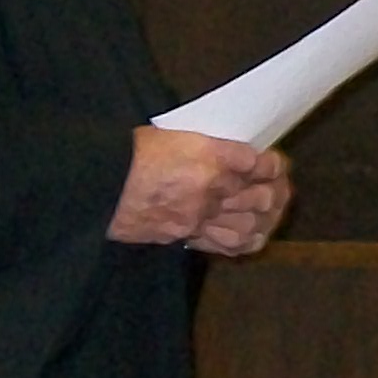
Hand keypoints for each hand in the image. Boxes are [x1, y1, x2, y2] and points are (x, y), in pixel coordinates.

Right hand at [111, 127, 285, 249]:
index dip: (271, 165)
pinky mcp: (184, 235)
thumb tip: (232, 152)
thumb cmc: (132, 154)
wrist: (100, 185)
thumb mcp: (172, 134)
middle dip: (273, 193)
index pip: (256, 162)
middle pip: (258, 196)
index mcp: (207, 154)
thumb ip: (207, 145)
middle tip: (277, 188)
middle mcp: (209, 187)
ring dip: (263, 219)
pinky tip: (252, 234)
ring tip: (267, 212)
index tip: (273, 163)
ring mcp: (198, 216)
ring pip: (247, 224)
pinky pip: (224, 243)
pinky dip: (243, 240)